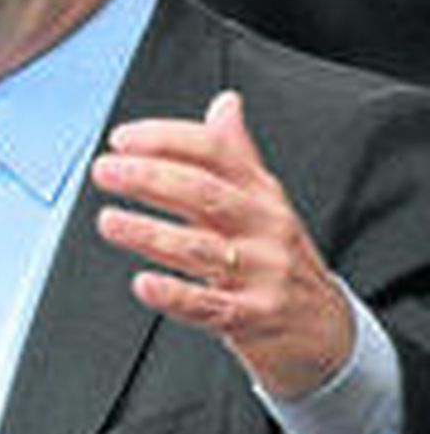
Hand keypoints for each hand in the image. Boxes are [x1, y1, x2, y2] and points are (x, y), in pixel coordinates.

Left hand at [91, 90, 354, 399]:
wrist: (327, 331)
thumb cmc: (282, 259)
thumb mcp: (266, 201)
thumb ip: (237, 154)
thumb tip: (225, 102)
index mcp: (260, 194)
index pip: (215, 153)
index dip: (167, 140)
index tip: (122, 139)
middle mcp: (262, 227)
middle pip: (204, 193)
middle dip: (150, 178)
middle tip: (106, 171)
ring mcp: (261, 272)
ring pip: (199, 247)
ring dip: (150, 233)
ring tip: (109, 221)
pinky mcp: (253, 316)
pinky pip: (208, 306)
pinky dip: (174, 295)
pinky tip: (143, 284)